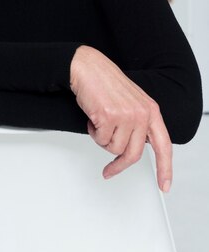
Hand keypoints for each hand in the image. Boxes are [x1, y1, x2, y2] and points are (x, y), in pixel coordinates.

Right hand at [70, 46, 171, 192]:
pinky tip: (93, 117)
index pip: (164, 146)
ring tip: (100, 122)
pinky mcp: (108, 116)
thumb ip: (140, 123)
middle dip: (118, 164)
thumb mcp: (132, 102)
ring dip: (103, 139)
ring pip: (114, 148)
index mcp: (151, 110)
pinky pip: (99, 139)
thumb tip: (138, 146)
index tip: (164, 184)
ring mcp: (126, 115)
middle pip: (133, 154)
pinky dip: (93, 132)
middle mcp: (141, 113)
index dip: (165, 168)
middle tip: (110, 170)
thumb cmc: (105, 83)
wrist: (87, 67)